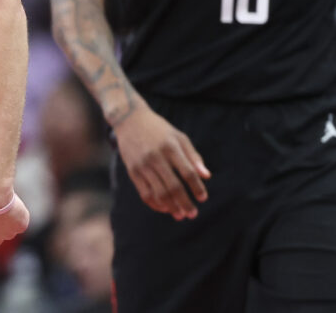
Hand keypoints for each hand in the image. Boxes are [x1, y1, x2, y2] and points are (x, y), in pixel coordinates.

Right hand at [113, 105, 210, 219]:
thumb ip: (193, 156)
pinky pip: (144, 193)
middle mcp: (156, 157)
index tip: (203, 198)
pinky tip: (164, 208)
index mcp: (170, 147)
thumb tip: (206, 176)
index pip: (187, 172)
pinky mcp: (132, 171)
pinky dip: (155, 204)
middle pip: (173, 187)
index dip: (197, 187)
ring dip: (171, 207)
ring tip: (180, 215)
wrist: (129, 120)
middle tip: (193, 214)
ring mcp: (142, 165)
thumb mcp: (179, 137)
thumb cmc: (159, 129)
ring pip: (158, 193)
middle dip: (185, 203)